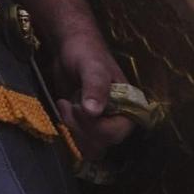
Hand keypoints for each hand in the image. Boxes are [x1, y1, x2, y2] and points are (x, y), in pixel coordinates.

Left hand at [49, 29, 135, 159]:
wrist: (71, 48)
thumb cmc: (86, 53)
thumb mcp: (91, 67)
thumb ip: (95, 87)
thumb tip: (94, 112)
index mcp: (129, 108)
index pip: (114, 134)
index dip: (93, 126)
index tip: (76, 106)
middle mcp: (119, 120)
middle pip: (101, 142)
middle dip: (80, 127)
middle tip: (66, 105)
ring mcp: (102, 123)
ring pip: (89, 146)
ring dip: (72, 129)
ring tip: (65, 106)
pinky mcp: (86, 124)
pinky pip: (80, 140)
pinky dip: (69, 130)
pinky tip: (63, 110)